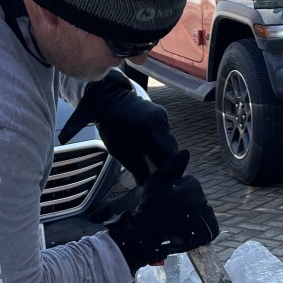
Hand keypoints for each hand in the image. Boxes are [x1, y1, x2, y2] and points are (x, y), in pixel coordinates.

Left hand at [58, 72, 179, 183]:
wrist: (111, 99)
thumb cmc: (112, 127)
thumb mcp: (120, 151)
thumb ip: (137, 168)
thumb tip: (147, 183)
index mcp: (150, 133)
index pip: (167, 158)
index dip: (167, 171)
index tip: (163, 181)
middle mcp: (161, 124)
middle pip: (171, 150)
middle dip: (166, 163)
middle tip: (157, 174)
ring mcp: (164, 117)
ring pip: (169, 142)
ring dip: (163, 152)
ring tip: (152, 159)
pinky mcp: (163, 113)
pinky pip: (165, 133)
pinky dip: (160, 141)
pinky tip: (150, 144)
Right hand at [107, 152, 218, 273]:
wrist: (148, 235)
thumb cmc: (150, 207)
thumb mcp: (156, 181)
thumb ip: (172, 166)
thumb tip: (186, 152)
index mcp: (192, 187)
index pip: (191, 184)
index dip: (178, 191)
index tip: (167, 200)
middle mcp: (202, 202)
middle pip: (198, 197)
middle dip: (187, 202)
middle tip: (171, 212)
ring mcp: (206, 219)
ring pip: (203, 211)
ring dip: (194, 215)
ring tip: (178, 223)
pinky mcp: (208, 233)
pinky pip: (210, 227)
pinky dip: (202, 228)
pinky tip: (188, 231)